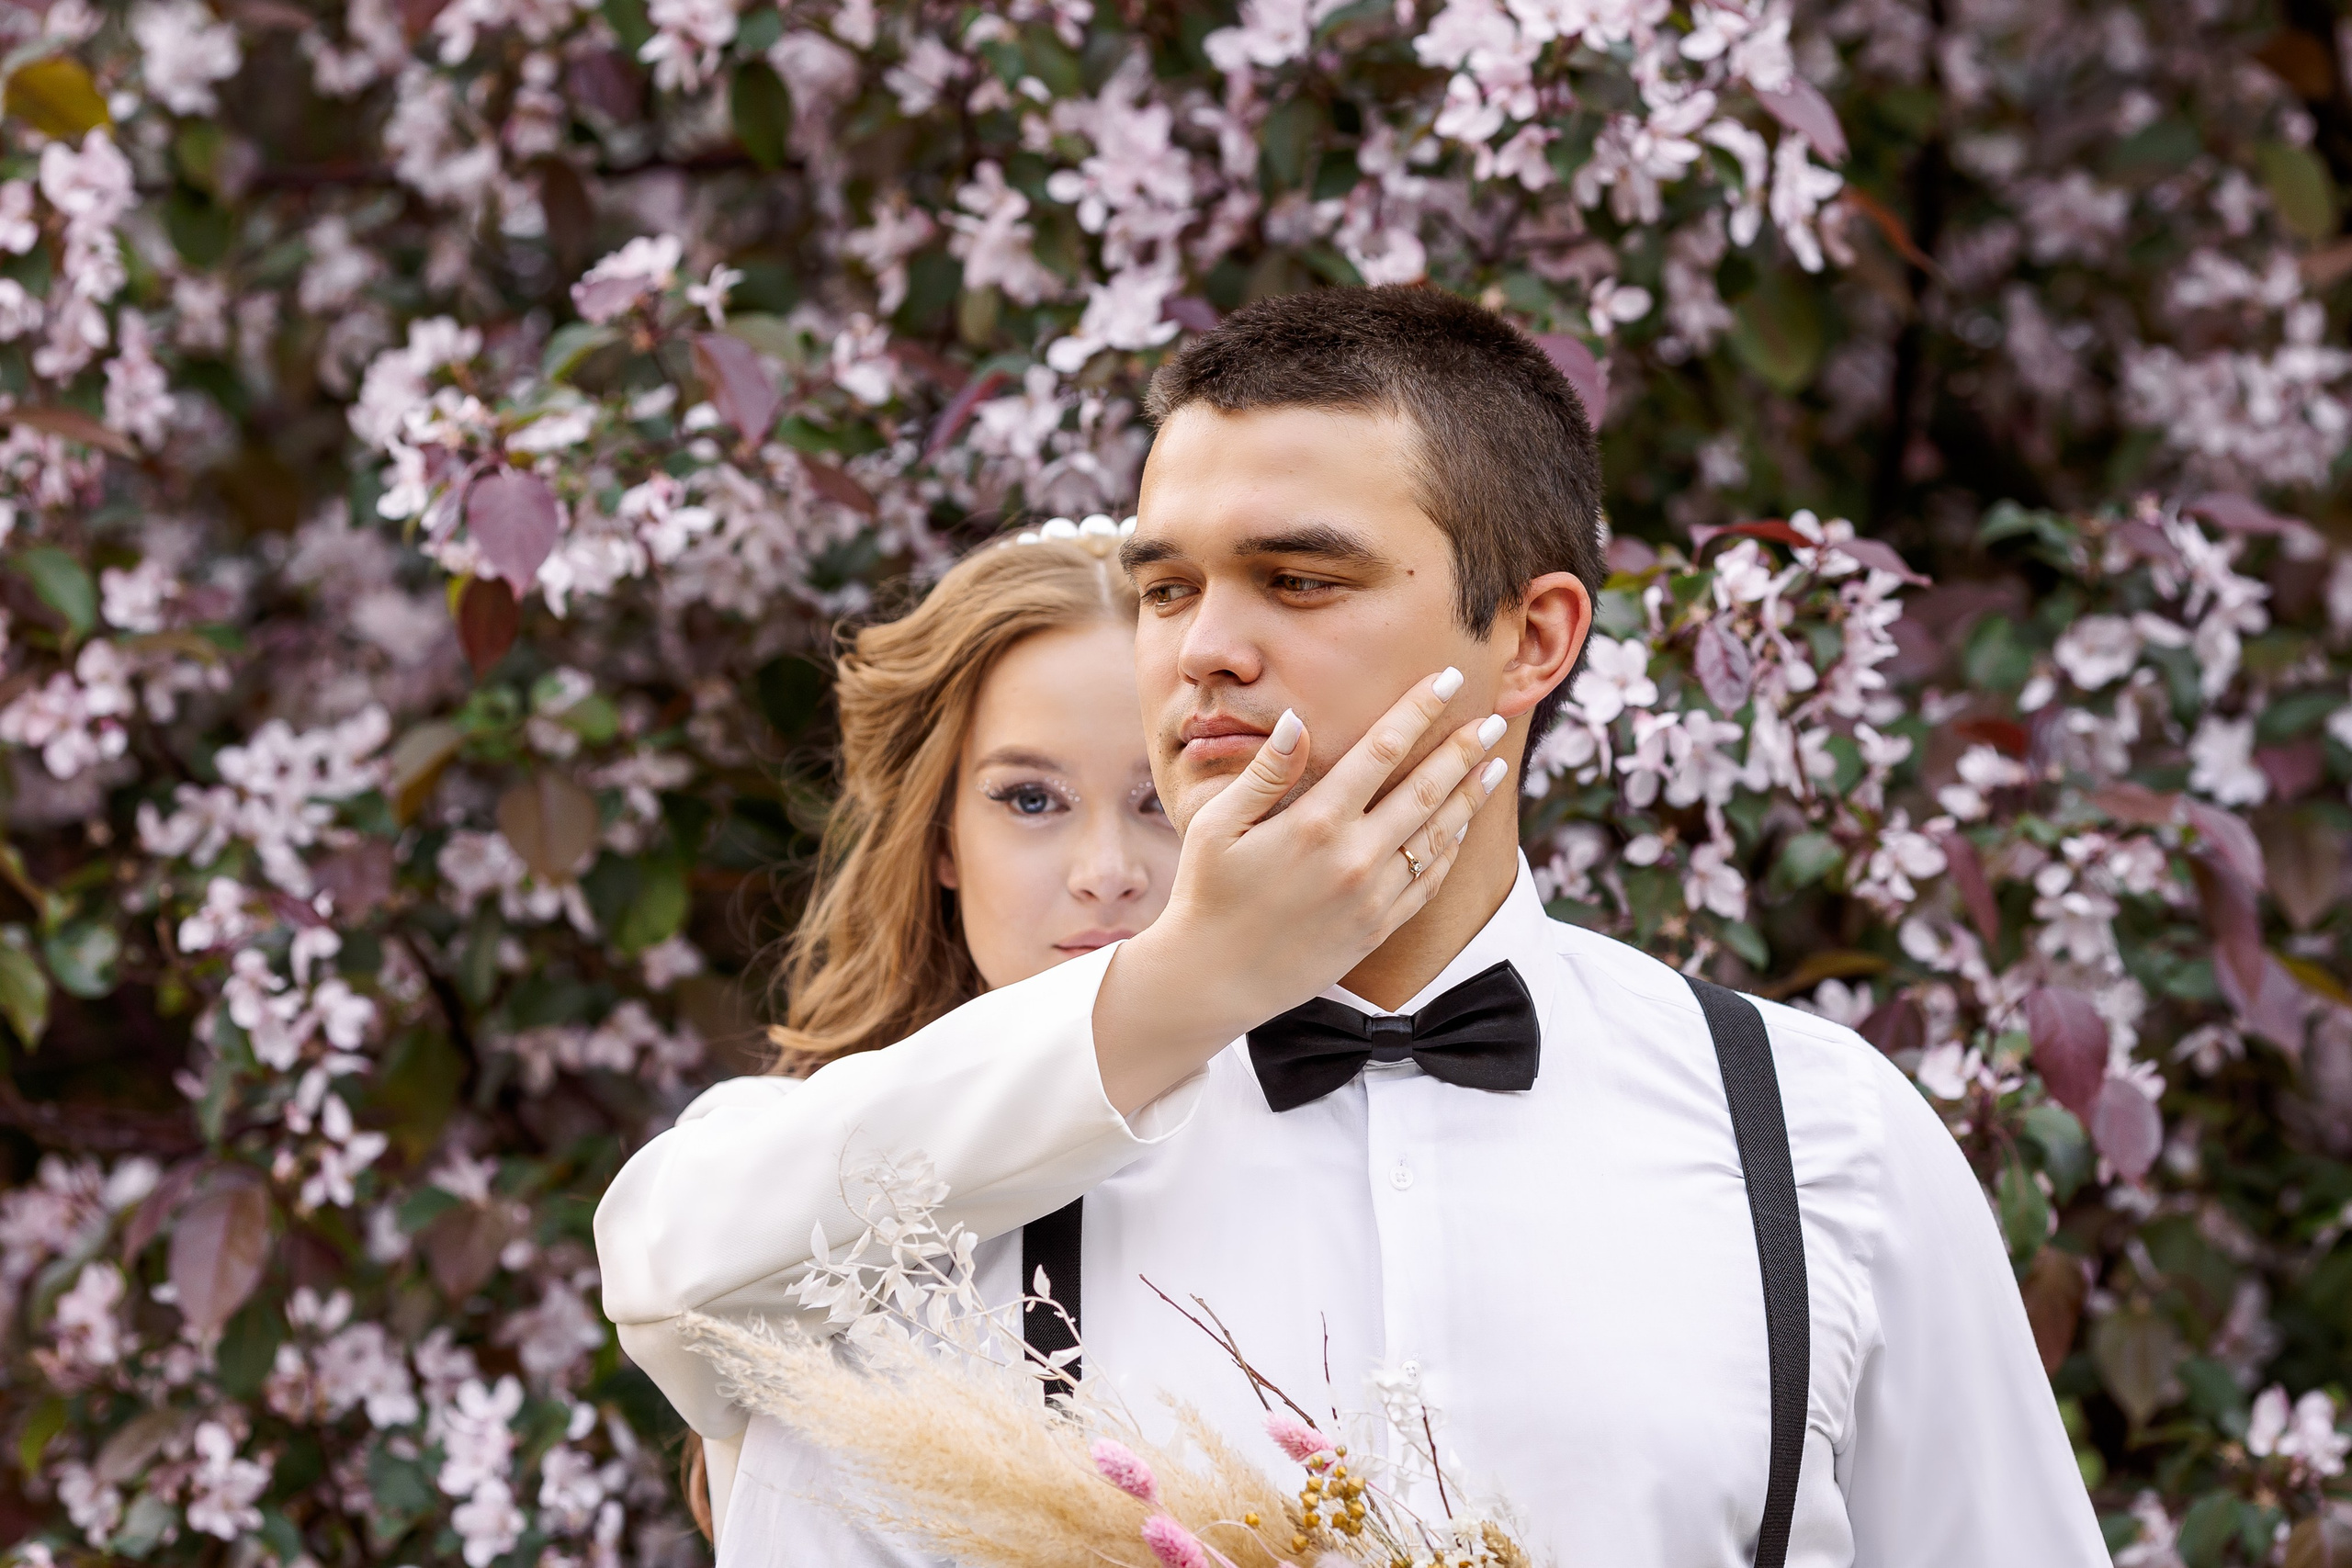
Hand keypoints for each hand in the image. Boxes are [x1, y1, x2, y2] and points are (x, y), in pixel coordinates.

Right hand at [1093, 668, 1513, 1112]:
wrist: (1215, 978)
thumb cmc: (1208, 893)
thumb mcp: (1218, 825)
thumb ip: (1264, 773)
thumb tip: (1295, 721)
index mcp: (1316, 822)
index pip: (1382, 750)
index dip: (1418, 710)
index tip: (1447, 680)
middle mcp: (1354, 856)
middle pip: (1425, 789)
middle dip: (1464, 750)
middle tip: (1495, 719)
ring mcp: (1372, 896)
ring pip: (1437, 835)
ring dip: (1470, 796)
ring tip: (1497, 765)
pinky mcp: (1378, 928)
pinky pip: (1428, 882)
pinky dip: (1451, 849)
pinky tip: (1463, 826)